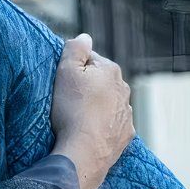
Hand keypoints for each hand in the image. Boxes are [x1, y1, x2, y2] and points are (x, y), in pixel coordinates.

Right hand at [49, 34, 134, 188]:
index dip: (73, 68)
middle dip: (86, 86)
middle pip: (100, 81)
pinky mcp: (125, 134)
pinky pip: (111, 123)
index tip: (63, 82)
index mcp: (111, 70)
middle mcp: (124, 90)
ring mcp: (127, 114)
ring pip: (107, 102)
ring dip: (95, 105)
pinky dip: (101, 124)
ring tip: (76, 117)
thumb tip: (85, 37)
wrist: (85, 151)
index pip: (89, 59)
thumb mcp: (66, 71)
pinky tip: (88, 130)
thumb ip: (75, 48)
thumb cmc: (73, 109)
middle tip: (67, 99)